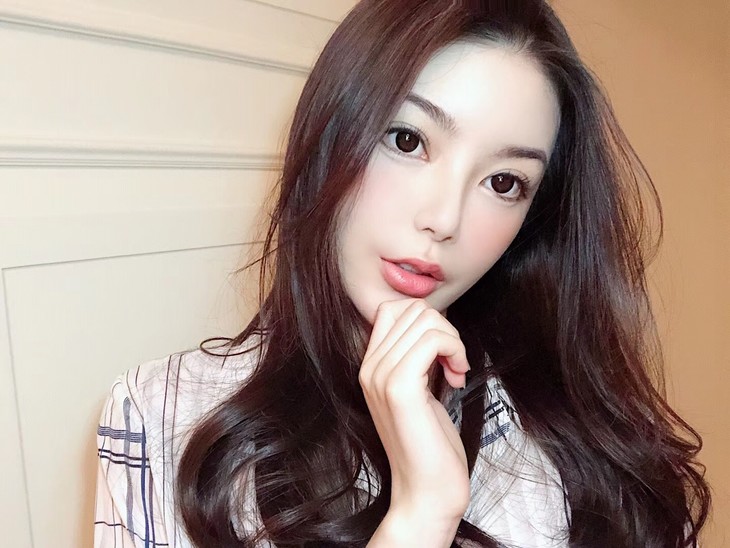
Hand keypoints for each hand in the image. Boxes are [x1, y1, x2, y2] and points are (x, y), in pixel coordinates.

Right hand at [359, 299, 470, 528]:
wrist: (426, 492)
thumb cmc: (429, 445)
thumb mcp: (419, 391)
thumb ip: (416, 358)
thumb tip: (434, 324)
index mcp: (370, 367)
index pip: (392, 309)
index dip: (426, 320)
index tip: (442, 352)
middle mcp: (369, 368)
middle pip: (412, 310)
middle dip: (445, 329)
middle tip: (454, 363)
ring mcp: (381, 377)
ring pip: (426, 320)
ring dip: (453, 340)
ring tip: (456, 370)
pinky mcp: (400, 388)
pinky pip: (432, 340)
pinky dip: (455, 350)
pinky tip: (458, 376)